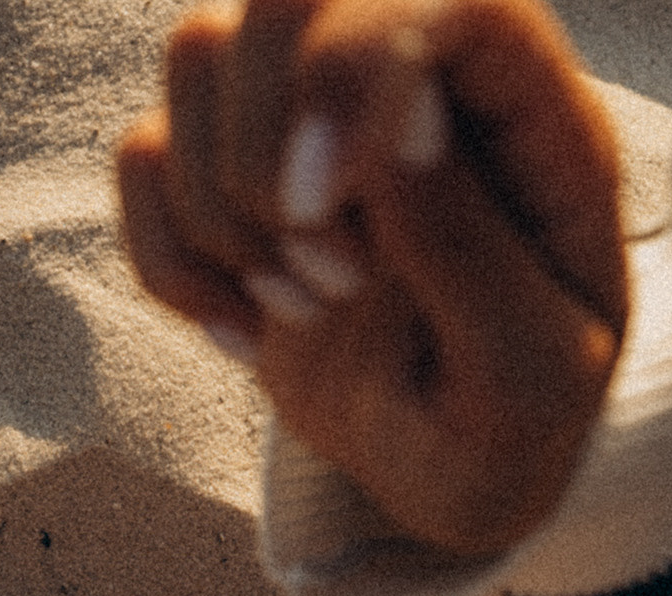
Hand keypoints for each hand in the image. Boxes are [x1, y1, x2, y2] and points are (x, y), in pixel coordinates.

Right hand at [118, 0, 626, 555]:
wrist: (446, 466)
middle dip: (262, 151)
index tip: (312, 210)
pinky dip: (170, 258)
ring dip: (219, 208)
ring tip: (300, 308)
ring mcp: (312, 112)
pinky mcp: (233, 171)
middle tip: (326, 283)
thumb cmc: (510, 424)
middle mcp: (415, 72)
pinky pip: (143, 154)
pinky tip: (242, 326)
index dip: (349, 71)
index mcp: (528, 107)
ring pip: (200, 53)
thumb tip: (398, 115)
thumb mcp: (527, 374)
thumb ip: (473, 245)